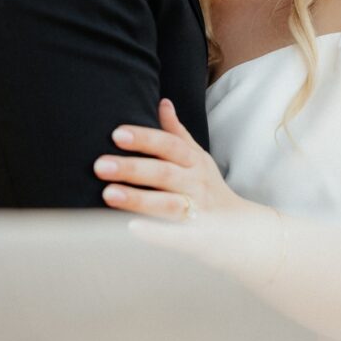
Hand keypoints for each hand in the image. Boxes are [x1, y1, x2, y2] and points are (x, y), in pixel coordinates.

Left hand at [96, 100, 258, 222]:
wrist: (240, 227)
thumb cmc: (208, 188)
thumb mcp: (198, 158)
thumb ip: (177, 134)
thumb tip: (163, 102)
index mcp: (195, 163)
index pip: (170, 146)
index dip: (145, 139)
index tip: (116, 134)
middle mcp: (196, 184)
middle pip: (165, 173)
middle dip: (133, 168)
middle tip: (100, 165)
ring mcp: (197, 211)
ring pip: (168, 203)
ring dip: (139, 199)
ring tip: (108, 194)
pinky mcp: (194, 237)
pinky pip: (175, 235)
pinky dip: (155, 233)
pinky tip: (131, 229)